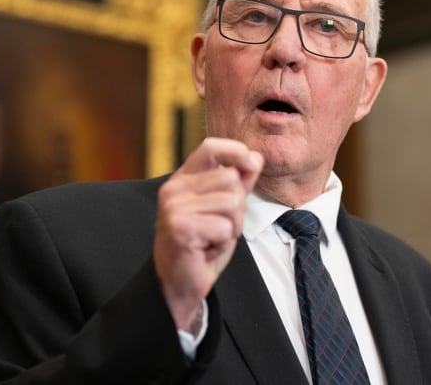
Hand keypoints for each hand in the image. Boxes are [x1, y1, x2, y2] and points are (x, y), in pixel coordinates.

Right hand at [154, 137, 263, 331]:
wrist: (178, 283)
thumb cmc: (202, 245)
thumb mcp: (224, 210)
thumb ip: (239, 182)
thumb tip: (256, 157)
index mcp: (183, 179)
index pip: (211, 147)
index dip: (236, 151)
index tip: (251, 163)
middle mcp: (174, 189)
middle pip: (231, 180)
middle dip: (237, 208)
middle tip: (219, 226)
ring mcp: (174, 208)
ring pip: (232, 203)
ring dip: (231, 227)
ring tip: (212, 237)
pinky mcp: (181, 228)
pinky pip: (225, 227)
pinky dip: (223, 243)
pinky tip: (206, 249)